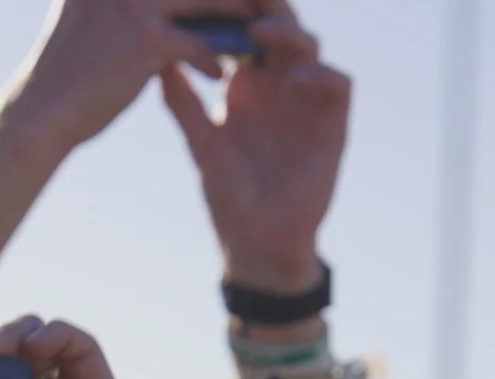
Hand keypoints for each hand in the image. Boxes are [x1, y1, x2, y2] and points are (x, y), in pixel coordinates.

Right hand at [4, 0, 249, 152]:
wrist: (44, 110)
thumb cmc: (68, 69)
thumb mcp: (89, 14)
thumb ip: (119, 0)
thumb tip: (172, 5)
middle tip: (251, 6)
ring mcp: (136, 4)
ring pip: (206, 1)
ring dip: (234, 16)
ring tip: (249, 34)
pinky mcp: (148, 39)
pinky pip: (198, 44)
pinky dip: (212, 60)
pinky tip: (217, 75)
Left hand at [160, 0, 350, 292]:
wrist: (257, 239)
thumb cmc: (228, 194)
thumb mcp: (200, 143)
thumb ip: (183, 103)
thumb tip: (157, 61)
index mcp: (246, 84)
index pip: (244, 30)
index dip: (233, 10)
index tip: (206, 1)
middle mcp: (279, 84)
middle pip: (279, 26)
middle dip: (263, 5)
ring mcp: (307, 100)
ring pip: (308, 45)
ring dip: (288, 32)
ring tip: (260, 31)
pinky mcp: (331, 123)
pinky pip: (338, 83)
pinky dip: (319, 74)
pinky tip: (294, 79)